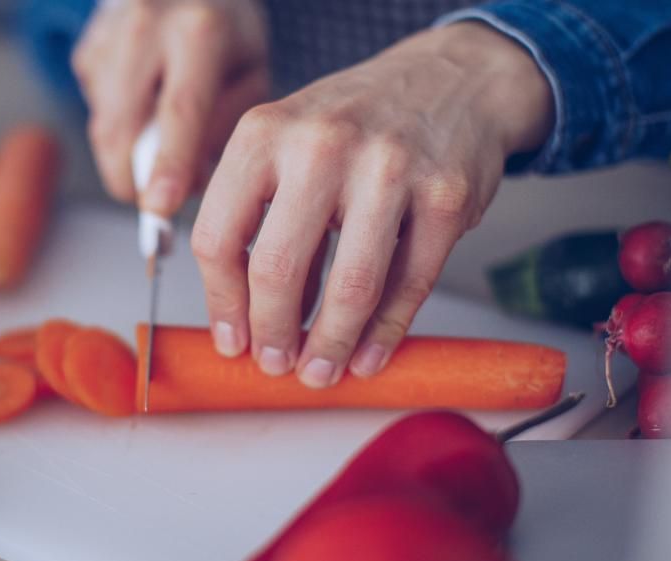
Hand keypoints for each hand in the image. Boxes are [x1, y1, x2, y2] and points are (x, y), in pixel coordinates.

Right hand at [71, 0, 268, 215]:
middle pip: (124, 126)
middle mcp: (148, 27)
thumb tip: (187, 184)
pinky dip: (118, 125)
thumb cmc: (224, 36)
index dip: (168, 164)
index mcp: (200, 32)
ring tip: (157, 143)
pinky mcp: (86, 48)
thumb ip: (224, 130)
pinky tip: (142, 104)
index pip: (180, 110)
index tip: (159, 207)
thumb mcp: (250, 74)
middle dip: (131, 179)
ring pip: (104, 126)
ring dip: (126, 156)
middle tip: (151, 202)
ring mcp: (109, 36)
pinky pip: (95, 111)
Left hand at [191, 22, 553, 387]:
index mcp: (264, 133)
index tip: (232, 339)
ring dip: (331, 345)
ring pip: (351, 286)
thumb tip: (242, 314)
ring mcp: (389, 168)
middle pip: (277, 268)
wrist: (451, 79)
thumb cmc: (357, 122)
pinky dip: (384, 333)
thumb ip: (256, 211)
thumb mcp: (287, 140)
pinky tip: (367, 355)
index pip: (218, 237)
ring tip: (321, 370)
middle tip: (276, 363)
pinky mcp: (445, 196)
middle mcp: (321, 145)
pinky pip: (409, 285)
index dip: (222, 303)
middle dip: (273, 334)